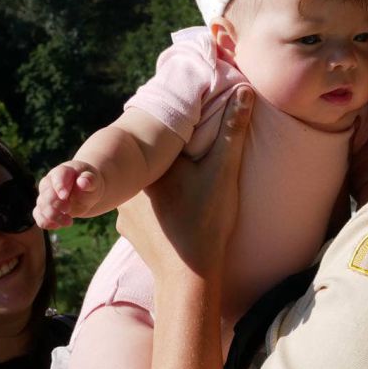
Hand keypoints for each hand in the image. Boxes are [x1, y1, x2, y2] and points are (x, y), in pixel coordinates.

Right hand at [33, 161, 102, 227]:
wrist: (85, 191)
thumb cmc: (88, 182)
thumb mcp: (94, 180)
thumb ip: (90, 180)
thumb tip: (83, 182)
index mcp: (64, 171)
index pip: (58, 175)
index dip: (59, 186)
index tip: (64, 196)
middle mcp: (50, 182)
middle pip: (46, 193)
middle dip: (56, 204)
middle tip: (69, 210)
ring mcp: (45, 195)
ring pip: (42, 206)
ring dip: (53, 216)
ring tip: (69, 222)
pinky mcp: (43, 208)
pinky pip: (38, 215)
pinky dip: (45, 222)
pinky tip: (57, 226)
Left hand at [116, 87, 253, 280]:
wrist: (188, 277)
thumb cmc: (205, 221)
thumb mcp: (223, 171)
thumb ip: (231, 129)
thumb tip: (244, 91)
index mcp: (148, 165)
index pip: (160, 138)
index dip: (176, 133)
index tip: (191, 132)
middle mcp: (128, 185)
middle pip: (151, 161)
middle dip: (168, 157)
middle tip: (189, 158)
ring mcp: (123, 210)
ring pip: (144, 185)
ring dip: (159, 183)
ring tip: (180, 183)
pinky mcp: (128, 230)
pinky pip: (140, 207)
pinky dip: (154, 205)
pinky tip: (172, 208)